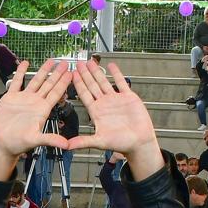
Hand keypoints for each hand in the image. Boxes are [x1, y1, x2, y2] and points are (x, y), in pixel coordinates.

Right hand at [0, 59, 70, 161]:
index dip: (64, 83)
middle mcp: (35, 103)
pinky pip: (17, 82)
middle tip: (65, 64)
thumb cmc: (18, 144)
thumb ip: (51, 139)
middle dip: (57, 74)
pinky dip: (20, 72)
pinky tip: (25, 64)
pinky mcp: (11, 98)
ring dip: (43, 71)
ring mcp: (24, 99)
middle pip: (49, 85)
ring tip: (51, 61)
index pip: (56, 93)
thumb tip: (66, 145)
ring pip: (36, 81)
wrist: (2, 144)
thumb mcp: (36, 140)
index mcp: (42, 110)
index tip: (71, 74)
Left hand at [67, 61, 161, 176]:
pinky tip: (111, 65)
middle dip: (85, 74)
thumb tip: (68, 146)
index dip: (78, 84)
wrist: (139, 142)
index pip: (84, 95)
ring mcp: (115, 100)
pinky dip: (116, 74)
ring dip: (97, 72)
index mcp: (96, 112)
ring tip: (90, 61)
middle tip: (78, 63)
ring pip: (104, 82)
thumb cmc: (121, 144)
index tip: (72, 75)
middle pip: (92, 85)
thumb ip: (83, 141)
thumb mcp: (100, 142)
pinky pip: (121, 83)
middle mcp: (104, 104)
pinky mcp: (128, 98)